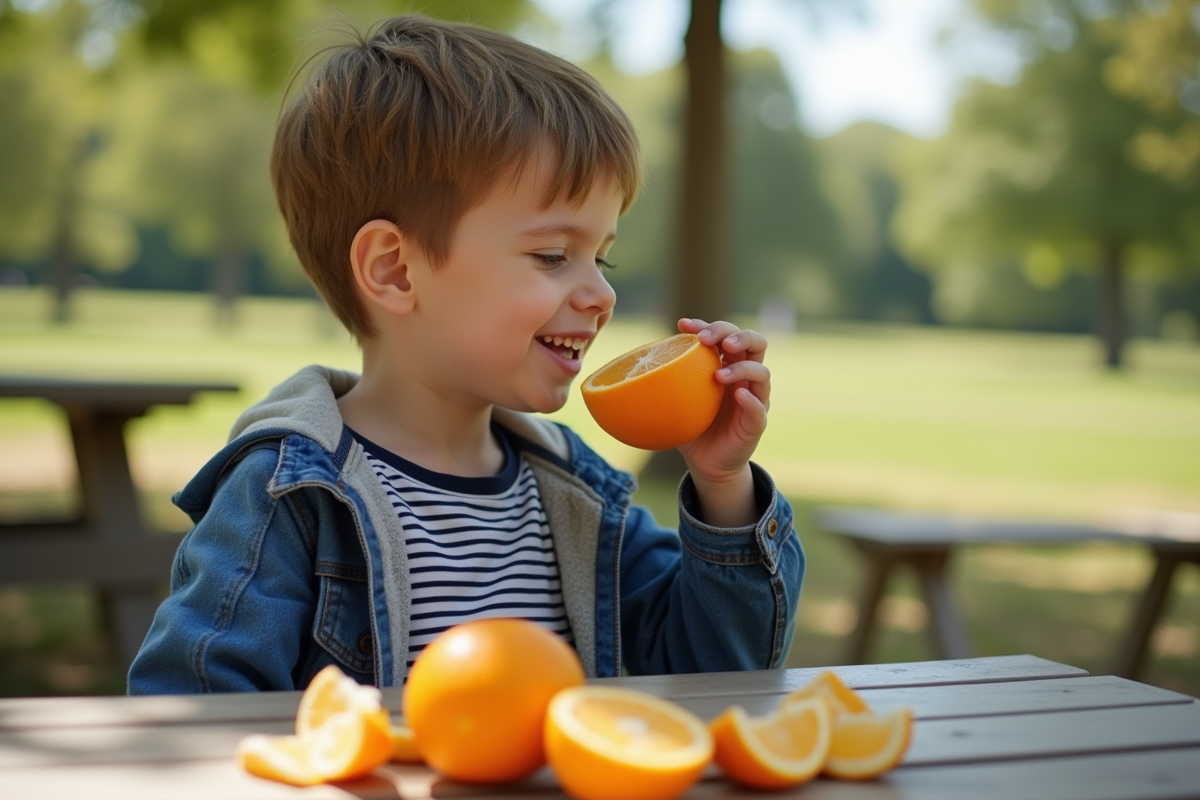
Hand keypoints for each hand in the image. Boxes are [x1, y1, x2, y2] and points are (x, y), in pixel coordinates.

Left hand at [675, 318, 770, 490]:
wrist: (707, 462)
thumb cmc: (692, 425)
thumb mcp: (675, 400)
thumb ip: (662, 382)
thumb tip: (624, 370)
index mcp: (727, 364)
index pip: (726, 334)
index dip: (707, 325)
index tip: (683, 325)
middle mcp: (744, 377)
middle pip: (754, 342)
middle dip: (733, 335)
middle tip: (708, 341)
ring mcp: (754, 398)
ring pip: (761, 372)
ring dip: (740, 368)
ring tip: (718, 375)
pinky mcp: (756, 422)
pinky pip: (759, 408)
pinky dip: (750, 399)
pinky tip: (738, 395)